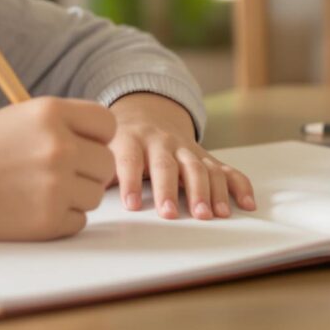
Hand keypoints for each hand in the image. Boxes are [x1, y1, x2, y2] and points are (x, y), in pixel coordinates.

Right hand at [0, 97, 117, 240]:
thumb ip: (63, 122)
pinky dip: (61, 218)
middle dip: (87, 169)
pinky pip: (79, 220)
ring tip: (37, 189)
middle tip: (55, 172)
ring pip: (95, 194)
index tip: (80, 144)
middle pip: (107, 162)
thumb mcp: (20, 118)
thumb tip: (106, 138)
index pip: (107, 124)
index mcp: (50, 112)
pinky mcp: (49, 220)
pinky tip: (30, 207)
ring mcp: (56, 185)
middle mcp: (58, 146)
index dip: (96, 136)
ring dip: (74, 195)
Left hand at [109, 93, 255, 219]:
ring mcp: (187, 149)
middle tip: (171, 214)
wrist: (146, 115)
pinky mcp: (206, 157)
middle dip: (171, 190)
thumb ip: (99, 170)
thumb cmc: (121, 142)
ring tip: (210, 215)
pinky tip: (246, 204)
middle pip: (168, 165)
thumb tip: (83, 192)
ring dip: (206, 191)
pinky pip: (227, 169)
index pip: (130, 160)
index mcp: (132, 140)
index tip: (130, 206)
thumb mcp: (105, 149)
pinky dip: (239, 186)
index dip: (129, 181)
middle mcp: (162, 143)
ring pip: (200, 167)